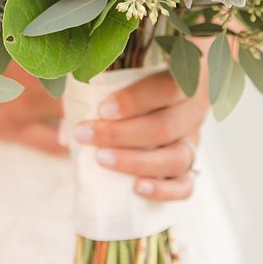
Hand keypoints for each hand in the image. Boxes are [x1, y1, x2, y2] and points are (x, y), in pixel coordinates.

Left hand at [72, 70, 208, 201]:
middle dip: (121, 134)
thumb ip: (95, 82)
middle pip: (166, 126)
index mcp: (185, 78)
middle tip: (85, 134)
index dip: (136, 100)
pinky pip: (185, 186)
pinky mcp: (188, 168)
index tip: (102, 110)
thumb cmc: (128, 85)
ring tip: (101, 159)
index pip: (168, 87)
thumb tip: (67, 115)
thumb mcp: (117, 73)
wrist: (150, 105)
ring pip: (176, 158)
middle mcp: (195, 109)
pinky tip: (137, 187)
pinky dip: (164, 190)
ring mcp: (193, 140)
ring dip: (136, 162)